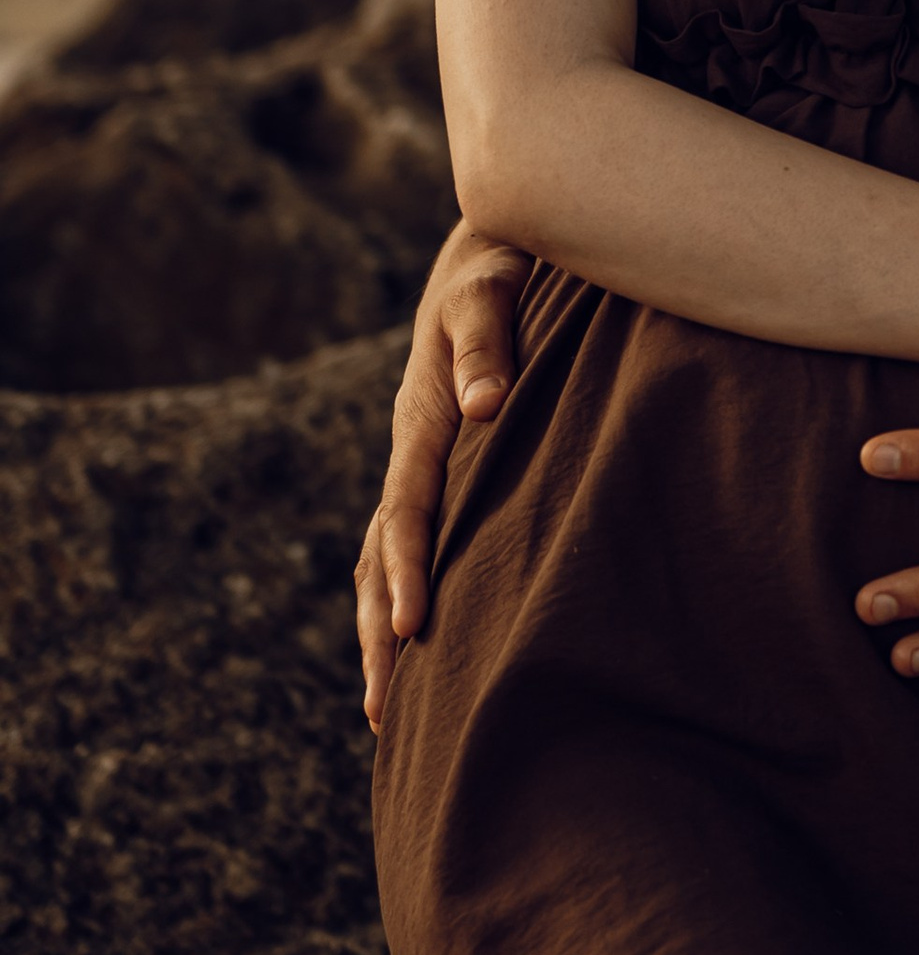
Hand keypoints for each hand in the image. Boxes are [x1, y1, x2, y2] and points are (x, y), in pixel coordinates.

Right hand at [356, 224, 531, 729]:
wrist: (490, 245)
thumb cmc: (502, 267)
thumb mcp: (494, 291)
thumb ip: (487, 343)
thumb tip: (482, 405)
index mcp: (422, 419)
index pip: (409, 510)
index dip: (411, 571)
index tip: (414, 633)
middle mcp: (412, 448)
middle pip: (381, 555)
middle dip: (382, 632)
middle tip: (386, 710)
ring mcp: (420, 460)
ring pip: (384, 557)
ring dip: (383, 628)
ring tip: (388, 707)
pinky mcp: (439, 463)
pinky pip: (409, 540)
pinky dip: (403, 592)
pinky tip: (419, 641)